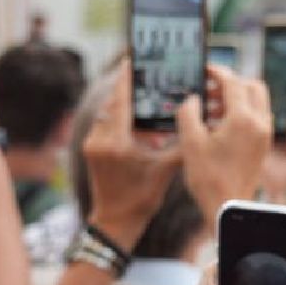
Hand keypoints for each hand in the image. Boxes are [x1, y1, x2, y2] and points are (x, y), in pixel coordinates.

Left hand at [81, 61, 182, 248]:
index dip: (126, 79)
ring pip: (108, 114)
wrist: (115, 223)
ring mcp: (92, 144)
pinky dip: (119, 119)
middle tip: (143, 74)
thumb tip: (194, 123)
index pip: (121, 101)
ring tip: (142, 95)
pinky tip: (136, 119)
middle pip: (113, 104)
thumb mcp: (165, 171)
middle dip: (128, 89)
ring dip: (124, 104)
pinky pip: (104, 125)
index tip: (131, 60)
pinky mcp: (91, 149)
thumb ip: (179, 145)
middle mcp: (99, 140)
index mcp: (116, 143)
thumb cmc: (141, 199)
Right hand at [178, 65, 272, 221]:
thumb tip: (193, 98)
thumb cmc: (209, 178)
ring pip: (257, 102)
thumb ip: (188, 113)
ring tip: (210, 108)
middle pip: (252, 86)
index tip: (205, 70)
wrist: (229, 208)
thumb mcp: (190, 142)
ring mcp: (265, 134)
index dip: (217, 72)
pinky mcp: (263, 145)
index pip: (233, 82)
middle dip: (231, 83)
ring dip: (237, 98)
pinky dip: (242, 113)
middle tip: (210, 89)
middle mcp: (260, 123)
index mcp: (243, 119)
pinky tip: (220, 124)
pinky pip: (257, 117)